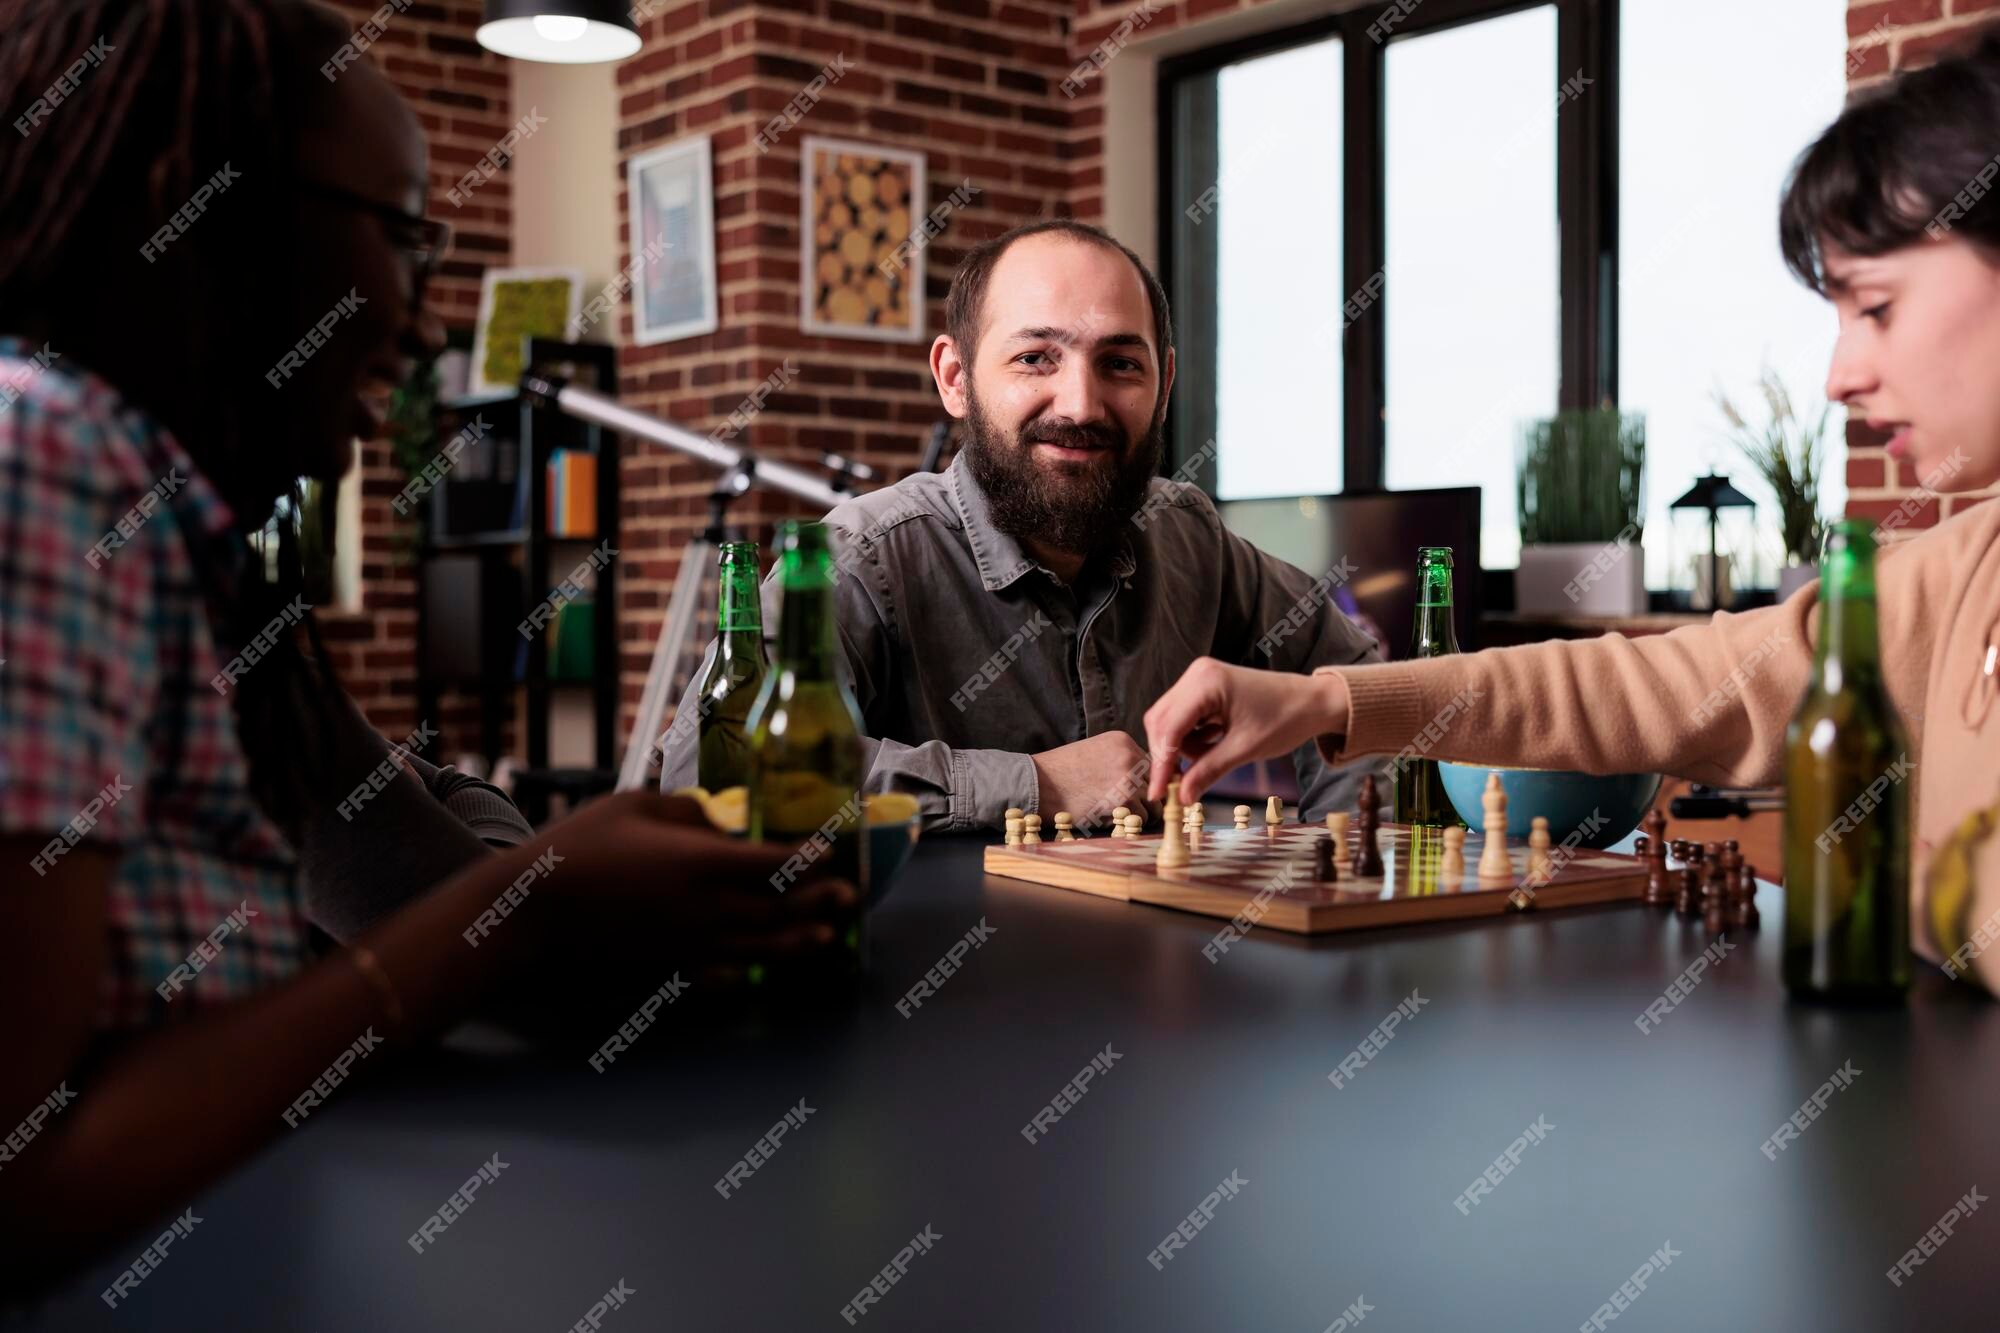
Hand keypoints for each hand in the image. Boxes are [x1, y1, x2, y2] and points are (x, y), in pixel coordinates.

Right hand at [524, 790, 858, 969]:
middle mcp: (708, 911)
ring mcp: (691, 946)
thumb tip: (723, 817)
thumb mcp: (635, 806)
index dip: (812, 857)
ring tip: (829, 935)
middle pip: (781, 909)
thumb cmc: (578, 848)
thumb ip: (689, 810)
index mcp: (702, 864)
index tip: (833, 847)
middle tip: (850, 894)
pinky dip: (753, 968)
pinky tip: (765, 964)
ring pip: (762, 946)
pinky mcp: (670, 969)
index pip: (776, 862)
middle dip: (820, 901)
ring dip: (801, 940)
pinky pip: (725, 974)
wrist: (529, 914)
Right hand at [1031, 731, 1150, 830]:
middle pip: (1157, 784)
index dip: (1145, 783)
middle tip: (1128, 808)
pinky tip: (1110, 819)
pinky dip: (1129, 823)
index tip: (1134, 794)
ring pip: (1154, 804)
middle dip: (1146, 799)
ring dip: (1140, 814)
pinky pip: (1142, 818)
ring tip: (1117, 814)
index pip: (1152, 766)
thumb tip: (1149, 781)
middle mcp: (1130, 756)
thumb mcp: (1096, 753)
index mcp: (1124, 741)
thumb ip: (1122, 761)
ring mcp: (1129, 778)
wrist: (1039, 785)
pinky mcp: (1123, 800)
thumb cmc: (1063, 773)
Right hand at [1142, 658, 1346, 805]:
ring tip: (1212, 757)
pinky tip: (1215, 743)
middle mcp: (1196, 674)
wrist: (1312, 702)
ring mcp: (1199, 678)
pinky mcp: (1204, 686)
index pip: (1168, 728)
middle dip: (1168, 755)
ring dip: (1182, 747)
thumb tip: (1182, 797)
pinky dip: (1192, 737)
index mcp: (1205, 683)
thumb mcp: (1244, 750)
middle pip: (1161, 721)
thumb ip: (1208, 771)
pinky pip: (1184, 716)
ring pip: (1170, 720)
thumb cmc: (1285, 719)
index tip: (1158, 793)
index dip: (1161, 764)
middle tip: (1178, 786)